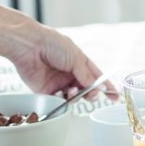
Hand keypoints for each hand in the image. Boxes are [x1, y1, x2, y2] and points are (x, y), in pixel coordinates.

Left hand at [0, 16, 117, 100]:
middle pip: (86, 89)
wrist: (29, 46)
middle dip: (91, 93)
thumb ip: (86, 74)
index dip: (106, 86)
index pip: (96, 76)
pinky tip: (64, 94)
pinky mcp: (45, 90)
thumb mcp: (75, 57)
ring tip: (74, 91)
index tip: (115, 96)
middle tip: (92, 94)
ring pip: (73, 96)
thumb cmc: (53, 44)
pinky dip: (63, 100)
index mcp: (79, 62)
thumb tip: (98, 87)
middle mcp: (69, 73)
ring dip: (77, 96)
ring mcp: (58, 82)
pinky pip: (58, 100)